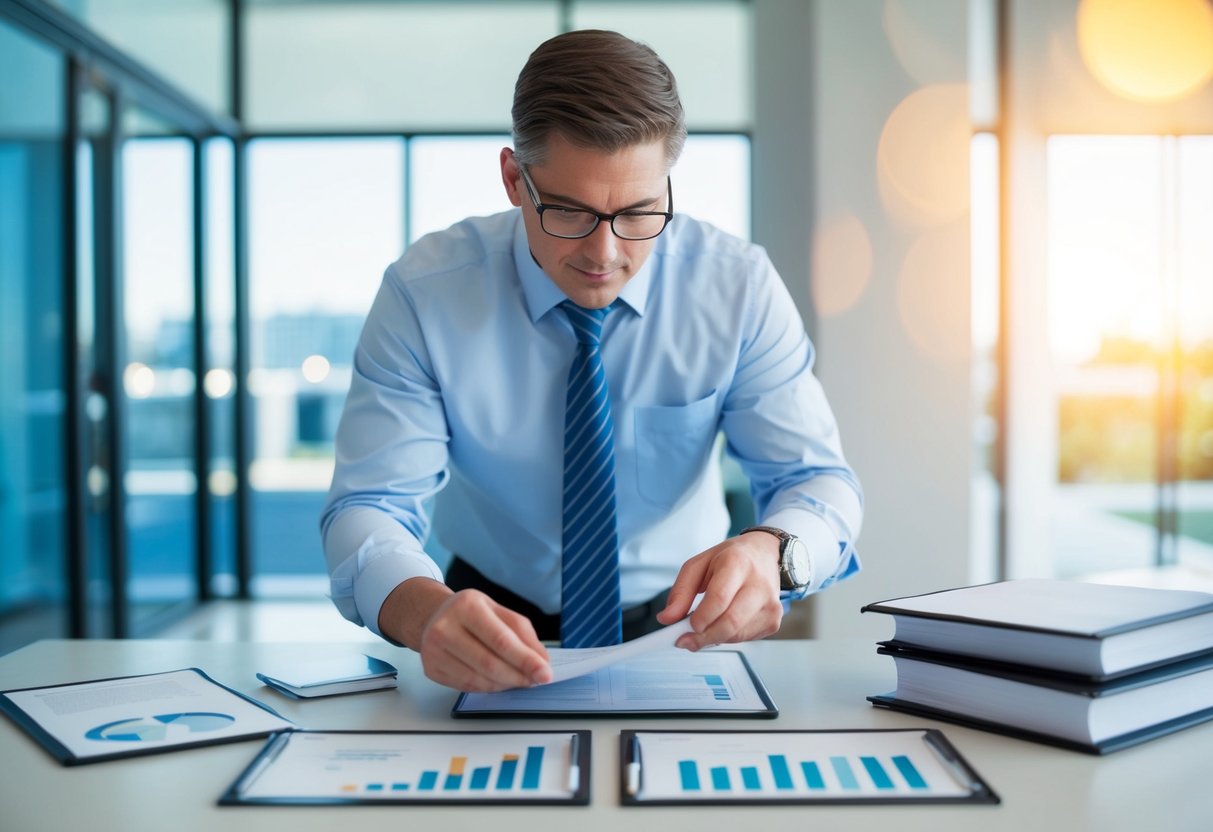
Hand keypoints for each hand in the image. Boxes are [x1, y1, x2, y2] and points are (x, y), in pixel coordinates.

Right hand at [380, 578, 551, 691]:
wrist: (434, 615)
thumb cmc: (471, 613)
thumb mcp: (498, 611)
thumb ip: (522, 633)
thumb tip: (541, 660)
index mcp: (467, 606)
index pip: (501, 640)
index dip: (526, 660)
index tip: (545, 673)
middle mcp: (445, 627)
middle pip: (489, 663)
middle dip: (518, 676)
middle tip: (535, 681)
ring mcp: (434, 650)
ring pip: (478, 679)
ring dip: (505, 684)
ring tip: (518, 680)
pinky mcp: (431, 669)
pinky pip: (466, 686)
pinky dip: (488, 687)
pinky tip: (498, 681)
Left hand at [655, 533, 783, 650]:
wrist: (765, 554)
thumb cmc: (731, 558)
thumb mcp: (699, 564)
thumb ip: (680, 591)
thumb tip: (666, 619)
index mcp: (738, 563)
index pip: (719, 598)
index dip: (701, 618)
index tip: (684, 628)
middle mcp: (758, 583)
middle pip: (730, 622)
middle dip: (703, 637)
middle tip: (685, 640)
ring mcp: (771, 603)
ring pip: (737, 634)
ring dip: (713, 638)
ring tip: (703, 629)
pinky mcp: (774, 619)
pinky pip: (746, 638)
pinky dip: (728, 637)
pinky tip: (723, 623)